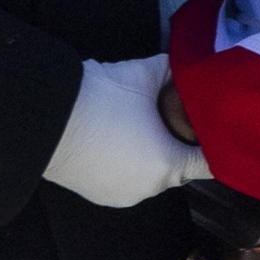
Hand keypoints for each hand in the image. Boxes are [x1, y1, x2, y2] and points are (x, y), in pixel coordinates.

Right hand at [42, 53, 209, 208]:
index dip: (212, 144)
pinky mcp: (101, 195)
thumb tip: (184, 63)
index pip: (208, 164)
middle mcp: (151, 188)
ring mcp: (124, 195)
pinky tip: (122, 144)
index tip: (210, 128)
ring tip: (144, 131)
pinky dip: (129, 166)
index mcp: (169, 165)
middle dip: (179, 147)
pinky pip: (127, 181)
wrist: (46, 118)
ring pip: (152, 176)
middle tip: (175, 121)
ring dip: (152, 158)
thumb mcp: (143, 74)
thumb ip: (172, 70)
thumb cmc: (101, 98)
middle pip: (179, 168)